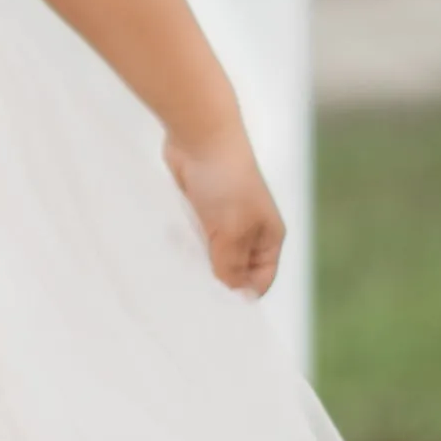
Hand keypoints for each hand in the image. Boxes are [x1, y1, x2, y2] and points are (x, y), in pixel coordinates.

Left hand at [164, 123, 284, 296]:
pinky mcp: (201, 211)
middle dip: (217, 280)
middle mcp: (250, 231)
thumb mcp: (231, 232)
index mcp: (269, 236)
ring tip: (182, 269)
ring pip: (212, 256)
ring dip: (198, 262)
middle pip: (235, 270)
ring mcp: (225, 221)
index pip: (261, 279)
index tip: (215, 305)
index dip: (242, 294)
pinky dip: (185, 246)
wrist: (200, 135)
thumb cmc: (225, 182)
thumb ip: (230, 267)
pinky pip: (194, 239)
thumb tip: (237, 297)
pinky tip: (172, 251)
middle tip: (193, 292)